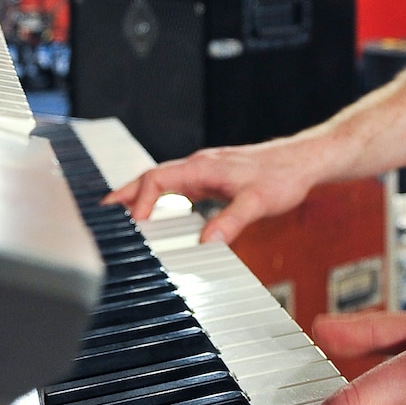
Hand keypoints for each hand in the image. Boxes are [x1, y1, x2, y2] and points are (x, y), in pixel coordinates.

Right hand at [108, 136, 331, 243]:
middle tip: (102, 213)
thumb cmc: (283, 176)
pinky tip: (158, 209)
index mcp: (202, 166)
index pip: (157, 179)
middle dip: (125, 194)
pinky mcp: (214, 177)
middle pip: (152, 177)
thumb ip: (230, 221)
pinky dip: (160, 196)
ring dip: (140, 194)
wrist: (304, 161)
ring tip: (120, 214)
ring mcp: (205, 169)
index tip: (132, 223)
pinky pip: (177, 184)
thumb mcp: (257, 202)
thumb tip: (206, 243)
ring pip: (163, 180)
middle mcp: (199, 164)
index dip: (139, 199)